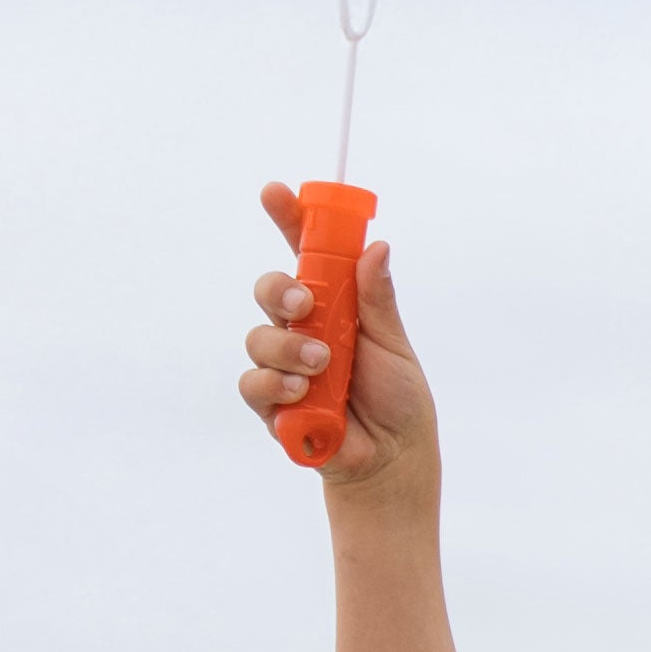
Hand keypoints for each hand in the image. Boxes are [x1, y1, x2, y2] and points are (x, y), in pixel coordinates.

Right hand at [236, 187, 435, 487]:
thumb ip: (377, 300)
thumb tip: (376, 247)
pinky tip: (301, 392)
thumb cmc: (397, 400)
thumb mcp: (393, 344)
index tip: (276, 193)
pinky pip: (253, 383)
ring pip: (258, 337)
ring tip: (322, 366)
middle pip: (269, 289)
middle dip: (280, 290)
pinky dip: (274, 384)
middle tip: (304, 304)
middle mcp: (302, 329)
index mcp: (332, 305)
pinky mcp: (272, 404)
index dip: (288, 220)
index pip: (304, 254)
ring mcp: (284, 365)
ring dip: (288, 347)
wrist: (394, 458)